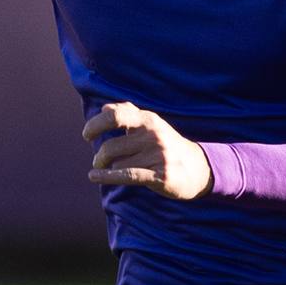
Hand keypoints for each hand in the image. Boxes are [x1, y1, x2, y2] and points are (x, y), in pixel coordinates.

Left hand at [83, 102, 213, 198]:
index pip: (115, 116)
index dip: (95, 125)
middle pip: (111, 146)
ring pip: (118, 163)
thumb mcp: (151, 125)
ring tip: (110, 170)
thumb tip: (104, 108)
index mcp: (148, 120)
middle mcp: (153, 135)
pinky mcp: (161, 175)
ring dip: (109, 169)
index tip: (87, 135)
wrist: (198, 168)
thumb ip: (128, 114)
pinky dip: (106, 176)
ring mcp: (158, 155)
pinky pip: (126, 175)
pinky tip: (94, 176)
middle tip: (99, 160)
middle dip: (100, 156)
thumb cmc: (167, 145)